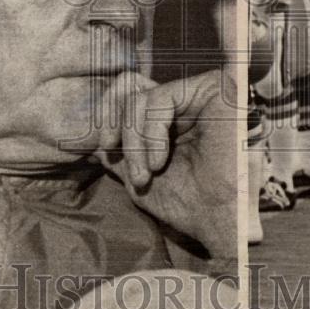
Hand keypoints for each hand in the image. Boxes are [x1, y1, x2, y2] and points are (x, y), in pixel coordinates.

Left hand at [94, 70, 236, 265]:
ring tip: (147, 174)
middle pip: (128, 88)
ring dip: (134, 142)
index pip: (127, 89)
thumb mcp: (136, 172)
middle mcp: (187, 96)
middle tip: (128, 167)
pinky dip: (150, 134)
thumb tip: (88, 134)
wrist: (221, 220)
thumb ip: (117, 148)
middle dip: (120, 132)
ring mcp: (201, 89)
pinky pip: (159, 99)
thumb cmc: (187, 201)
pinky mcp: (213, 88)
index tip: (106, 148)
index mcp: (172, 112)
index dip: (108, 114)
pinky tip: (159, 162)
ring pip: (139, 98)